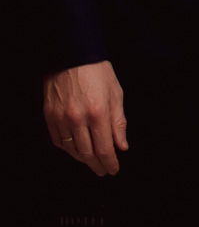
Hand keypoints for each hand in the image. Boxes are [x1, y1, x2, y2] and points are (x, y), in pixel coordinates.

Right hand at [43, 60, 127, 175]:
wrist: (72, 56)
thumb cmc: (98, 72)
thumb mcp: (116, 94)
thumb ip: (119, 123)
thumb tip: (122, 146)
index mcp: (98, 113)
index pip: (104, 149)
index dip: (110, 163)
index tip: (113, 169)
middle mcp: (78, 119)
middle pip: (87, 153)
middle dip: (97, 165)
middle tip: (103, 170)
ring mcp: (61, 118)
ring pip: (71, 150)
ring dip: (83, 159)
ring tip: (92, 162)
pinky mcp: (49, 116)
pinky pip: (58, 141)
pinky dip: (68, 149)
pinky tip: (76, 150)